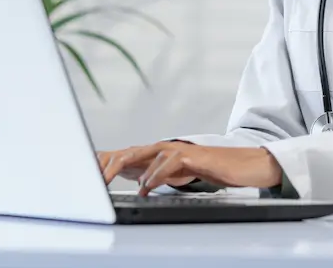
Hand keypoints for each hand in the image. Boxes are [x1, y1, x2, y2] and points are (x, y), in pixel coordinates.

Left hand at [97, 142, 282, 195]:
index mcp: (160, 153)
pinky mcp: (193, 155)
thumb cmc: (211, 169)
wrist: (242, 165)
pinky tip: (148, 184)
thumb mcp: (179, 174)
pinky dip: (156, 173)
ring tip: (111, 182)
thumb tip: (141, 183)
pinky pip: (169, 162)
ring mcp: (179, 149)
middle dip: (108, 164)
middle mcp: (166, 147)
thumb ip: (160, 175)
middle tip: (93, 179)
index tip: (90, 179)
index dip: (106, 164)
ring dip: (128, 168)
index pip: (127, 156)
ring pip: (145, 153)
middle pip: (129, 152)